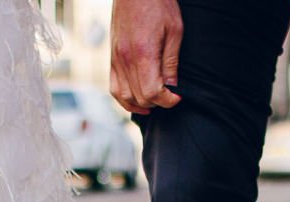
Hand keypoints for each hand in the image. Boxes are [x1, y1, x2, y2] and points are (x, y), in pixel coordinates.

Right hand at [111, 0, 183, 115]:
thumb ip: (171, 62)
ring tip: (156, 102)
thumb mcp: (174, 30)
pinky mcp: (112, 58)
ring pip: (124, 97)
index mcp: (142, 53)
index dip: (167, 100)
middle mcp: (125, 60)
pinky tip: (138, 101)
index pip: (152, 92)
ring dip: (141, 105)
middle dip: (158, 102)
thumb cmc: (158, 4)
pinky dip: (125, 99)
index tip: (178, 96)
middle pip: (140, 98)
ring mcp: (116, 60)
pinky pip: (114, 88)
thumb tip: (172, 87)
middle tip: (171, 96)